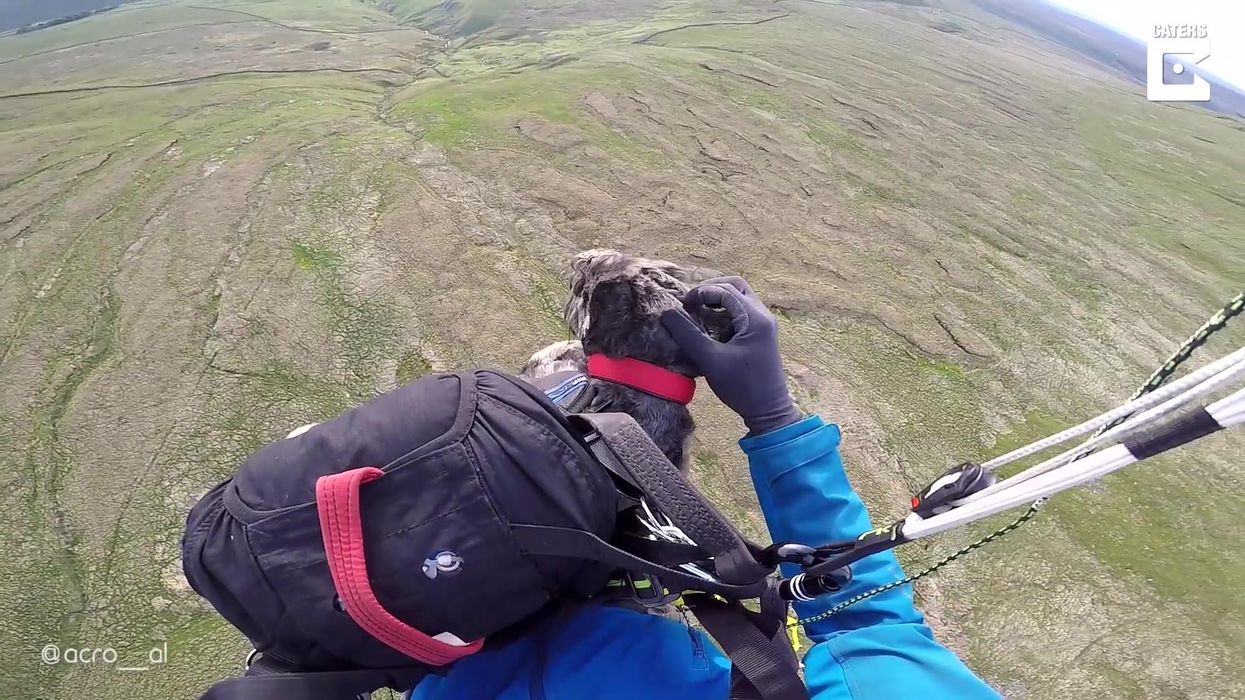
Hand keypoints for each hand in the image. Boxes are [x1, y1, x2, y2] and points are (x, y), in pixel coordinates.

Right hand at [661, 277, 802, 435]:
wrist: (768, 411)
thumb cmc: (741, 387)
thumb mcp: (710, 360)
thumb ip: (688, 334)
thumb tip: (667, 312)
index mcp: (755, 318)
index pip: (725, 290)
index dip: (701, 292)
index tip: (682, 306)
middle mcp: (763, 315)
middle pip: (736, 286)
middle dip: (710, 289)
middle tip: (690, 303)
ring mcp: (764, 324)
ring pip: (740, 297)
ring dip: (717, 299)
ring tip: (697, 311)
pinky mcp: (760, 334)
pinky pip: (742, 311)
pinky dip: (724, 310)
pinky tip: (709, 324)